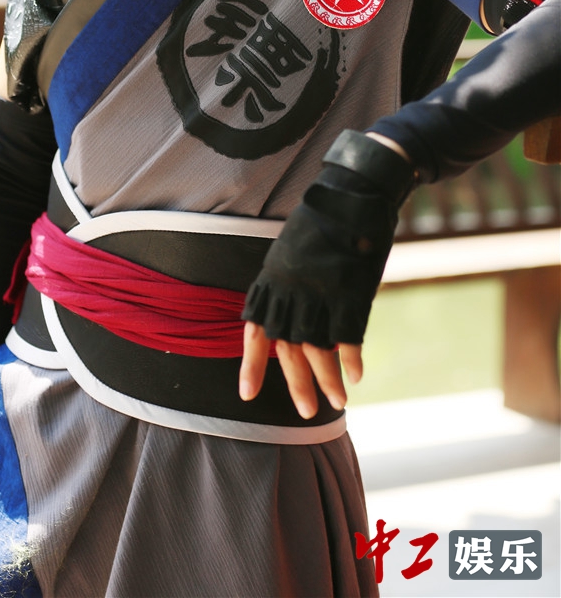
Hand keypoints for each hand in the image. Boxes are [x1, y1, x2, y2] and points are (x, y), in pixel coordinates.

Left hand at [238, 130, 415, 414]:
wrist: (353, 191)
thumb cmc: (326, 218)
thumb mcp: (293, 249)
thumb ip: (287, 283)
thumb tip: (287, 317)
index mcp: (273, 277)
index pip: (255, 328)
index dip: (251, 363)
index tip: (246, 395)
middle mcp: (291, 288)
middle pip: (288, 346)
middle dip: (295, 383)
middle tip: (306, 412)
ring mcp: (320, 290)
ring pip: (319, 349)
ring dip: (328, 379)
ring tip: (337, 403)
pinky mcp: (350, 290)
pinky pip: (349, 335)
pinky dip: (352, 358)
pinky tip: (357, 374)